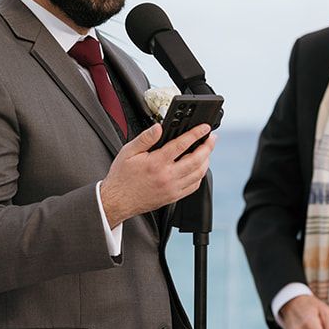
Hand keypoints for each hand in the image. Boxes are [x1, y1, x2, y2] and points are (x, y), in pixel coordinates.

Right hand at [100, 123, 214, 225]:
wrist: (117, 201)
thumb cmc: (122, 177)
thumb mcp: (128, 152)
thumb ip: (145, 138)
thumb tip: (159, 127)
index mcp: (156, 163)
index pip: (182, 144)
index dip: (196, 134)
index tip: (205, 128)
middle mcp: (167, 176)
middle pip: (196, 160)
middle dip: (208, 146)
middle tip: (211, 138)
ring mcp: (172, 188)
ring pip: (198, 174)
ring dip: (206, 161)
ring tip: (207, 152)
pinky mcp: (173, 197)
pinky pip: (193, 186)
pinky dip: (200, 175)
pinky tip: (198, 168)